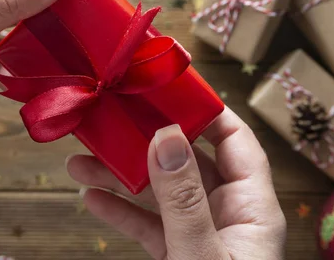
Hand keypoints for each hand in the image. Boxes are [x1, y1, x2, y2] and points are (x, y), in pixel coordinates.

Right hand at [67, 107, 286, 259]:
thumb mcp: (201, 255)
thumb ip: (183, 199)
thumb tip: (167, 136)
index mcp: (252, 208)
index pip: (234, 141)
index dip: (205, 111)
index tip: (168, 89)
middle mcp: (230, 216)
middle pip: (188, 162)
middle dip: (148, 141)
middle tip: (112, 119)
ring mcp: (203, 236)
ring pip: (161, 194)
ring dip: (122, 175)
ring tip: (81, 158)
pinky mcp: (180, 257)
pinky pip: (150, 226)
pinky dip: (121, 212)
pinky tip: (91, 198)